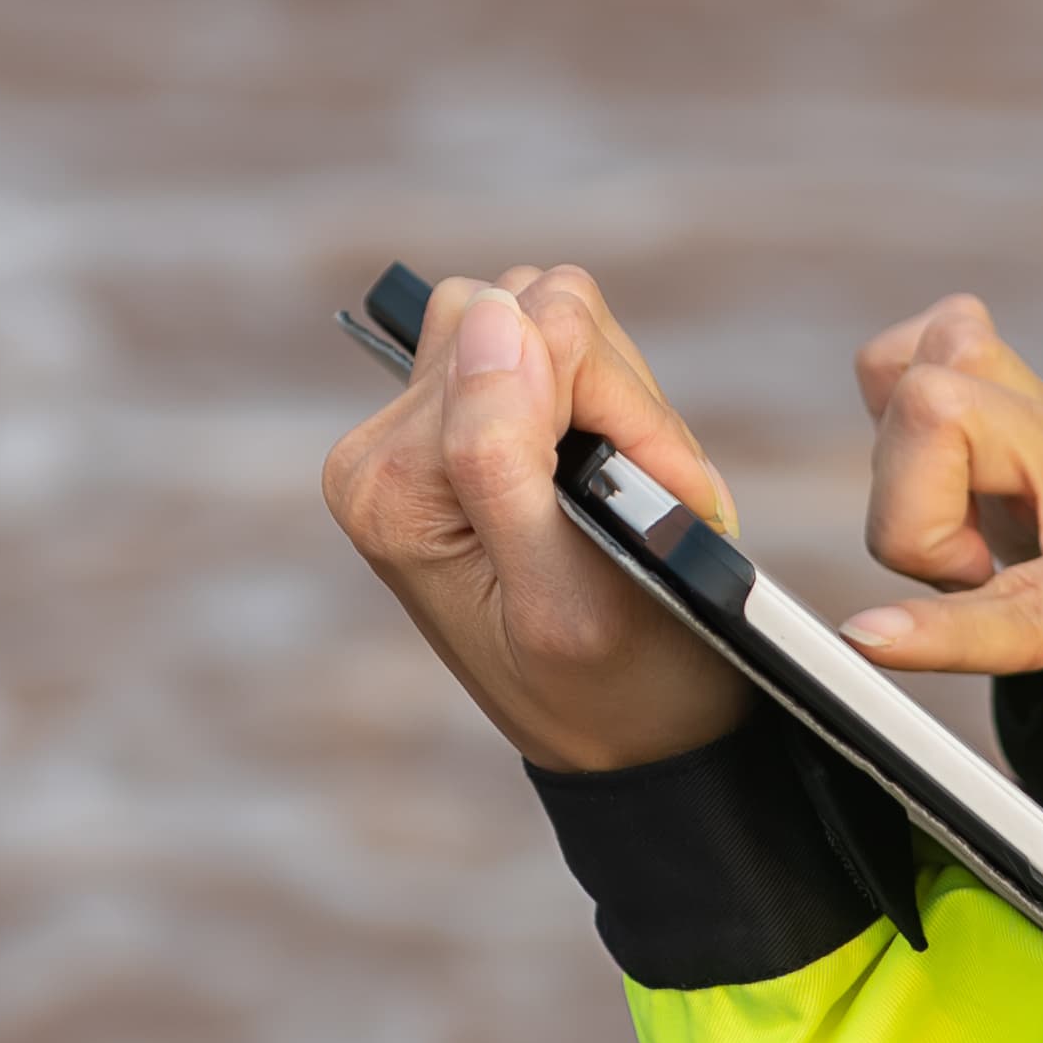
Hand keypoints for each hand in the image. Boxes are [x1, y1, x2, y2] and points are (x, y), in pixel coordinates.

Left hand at [321, 265, 753, 773]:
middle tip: (647, 501)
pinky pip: (546, 339)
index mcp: (392, 485)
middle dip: (618, 398)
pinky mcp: (459, 418)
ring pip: (540, 309)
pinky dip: (606, 397)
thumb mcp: (569, 593)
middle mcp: (384, 445)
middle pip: (527, 308)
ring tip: (631, 493)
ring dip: (615, 395)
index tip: (658, 500)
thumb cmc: (617, 685)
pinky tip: (614, 475)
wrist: (627, 734)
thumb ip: (508, 455)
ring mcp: (416, 427)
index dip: (626, 409)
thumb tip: (492, 316)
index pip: (531, 336)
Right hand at [840, 297, 1042, 799]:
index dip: (944, 626)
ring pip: (931, 369)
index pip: (1035, 590)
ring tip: (972, 555)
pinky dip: (910, 420)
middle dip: (911, 520)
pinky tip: (954, 501)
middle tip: (972, 589)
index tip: (868, 642)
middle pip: (945, 411)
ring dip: (908, 471)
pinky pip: (939, 357)